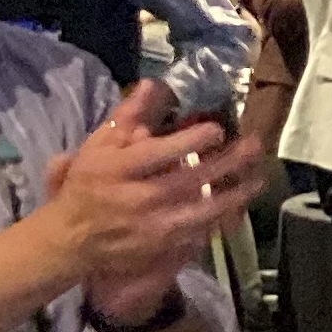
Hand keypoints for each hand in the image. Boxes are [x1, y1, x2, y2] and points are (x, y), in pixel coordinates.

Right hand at [43, 84, 267, 295]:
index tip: (217, 129)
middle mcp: (138, 197)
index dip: (191, 141)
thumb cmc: (87, 184)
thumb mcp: (99, 146)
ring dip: (235, 194)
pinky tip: (241, 206)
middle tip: (254, 146)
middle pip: (190, 180)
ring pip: (202, 210)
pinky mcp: (163, 246)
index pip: (159, 152)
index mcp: (119, 168)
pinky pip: (201, 232)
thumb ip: (128, 117)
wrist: (73, 237)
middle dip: (227, 163)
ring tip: (259, 177)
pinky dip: (223, 219)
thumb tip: (154, 84)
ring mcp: (153, 225)